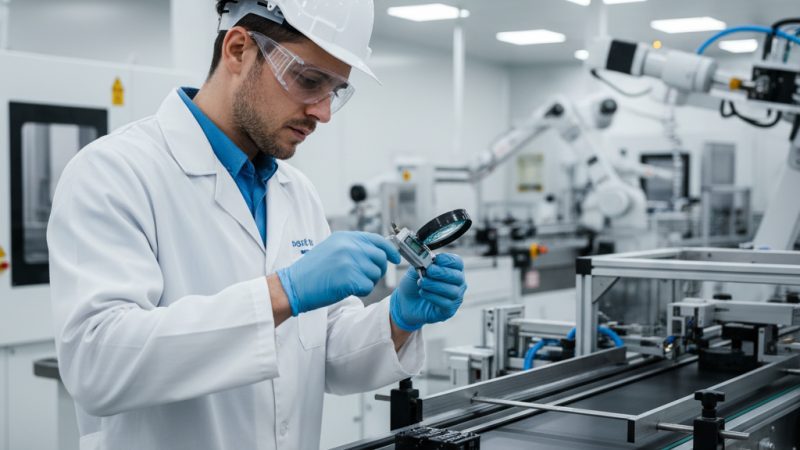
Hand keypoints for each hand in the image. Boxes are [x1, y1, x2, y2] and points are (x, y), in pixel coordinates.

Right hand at [277, 232, 400, 315]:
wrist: (294, 285)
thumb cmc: (312, 271)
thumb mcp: (332, 249)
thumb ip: (353, 247)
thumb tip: (378, 251)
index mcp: (345, 237)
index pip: (377, 239)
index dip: (390, 249)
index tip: (395, 257)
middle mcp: (349, 246)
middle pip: (380, 257)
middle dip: (377, 269)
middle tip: (362, 276)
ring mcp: (350, 261)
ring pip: (375, 274)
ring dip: (366, 281)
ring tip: (347, 281)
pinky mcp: (350, 277)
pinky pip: (368, 286)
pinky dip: (360, 290)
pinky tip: (345, 288)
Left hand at [390, 254, 466, 331]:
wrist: (404, 302)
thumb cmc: (414, 284)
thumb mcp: (415, 269)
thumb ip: (421, 262)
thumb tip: (427, 257)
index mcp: (452, 269)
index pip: (457, 262)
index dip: (447, 260)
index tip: (435, 259)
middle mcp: (457, 283)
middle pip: (457, 276)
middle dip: (442, 272)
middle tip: (428, 271)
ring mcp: (455, 298)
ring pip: (452, 291)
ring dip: (434, 285)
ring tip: (421, 283)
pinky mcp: (449, 310)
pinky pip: (446, 303)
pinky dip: (432, 296)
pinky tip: (423, 293)